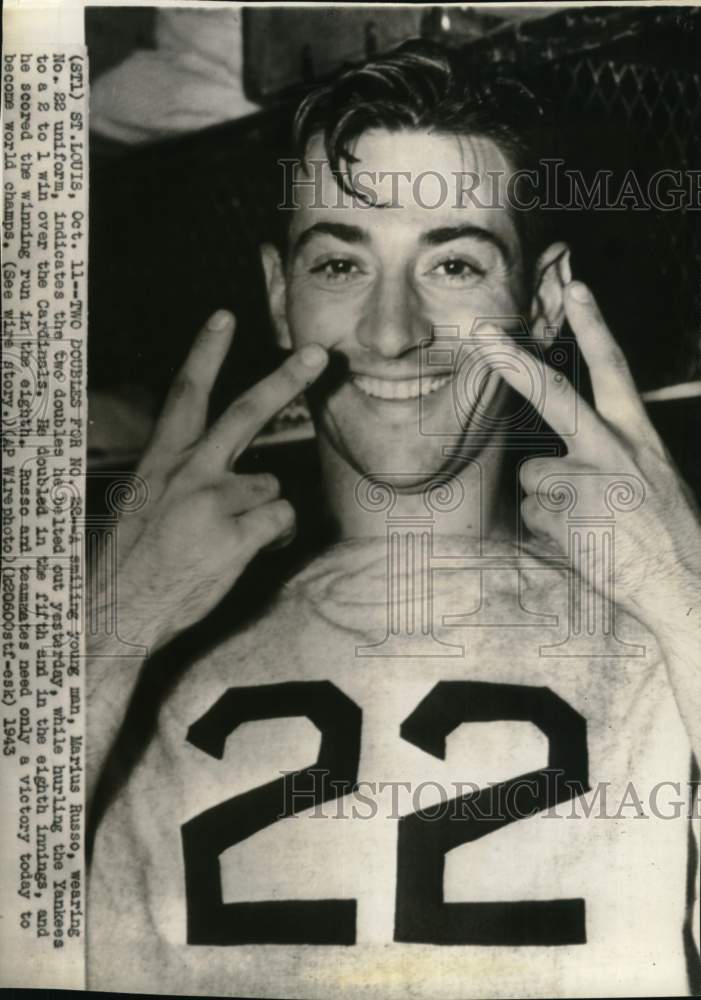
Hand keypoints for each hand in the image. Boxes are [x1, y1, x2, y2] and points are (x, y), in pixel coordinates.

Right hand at [106, 309, 326, 650]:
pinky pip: (281, 518)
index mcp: (161, 462)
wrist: (116, 613)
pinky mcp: (235, 536)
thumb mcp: (144, 504)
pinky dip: (276, 534)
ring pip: (270, 485)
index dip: (205, 353)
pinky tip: (248, 550)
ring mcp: (212, 502)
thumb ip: (185, 478)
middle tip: (316, 355)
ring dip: (264, 508)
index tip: (223, 318)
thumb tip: (238, 475)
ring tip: (231, 537)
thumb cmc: (134, 563)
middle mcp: (189, 473)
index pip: (185, 395)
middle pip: (245, 413)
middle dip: (284, 380)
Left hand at [478, 281, 700, 631]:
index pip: (616, 370)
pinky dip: (549, 532)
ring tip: (589, 526)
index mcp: (641, 438)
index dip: (595, 326)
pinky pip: (533, 516)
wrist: (687, 589)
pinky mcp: (566, 516)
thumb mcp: (653, 481)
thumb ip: (612, 456)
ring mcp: (588, 482)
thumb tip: (553, 458)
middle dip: (515, 363)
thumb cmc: (666, 537)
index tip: (576, 289)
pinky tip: (584, 544)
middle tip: (484, 334)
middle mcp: (614, 451)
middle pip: (554, 396)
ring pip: (532, 477)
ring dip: (547, 502)